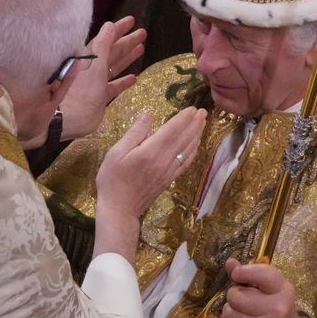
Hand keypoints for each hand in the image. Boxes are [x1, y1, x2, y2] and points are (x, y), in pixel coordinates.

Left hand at [61, 16, 146, 139]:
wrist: (68, 119)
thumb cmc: (80, 91)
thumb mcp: (94, 65)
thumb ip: (102, 46)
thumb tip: (110, 25)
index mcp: (89, 57)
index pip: (106, 38)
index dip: (119, 29)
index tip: (132, 20)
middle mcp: (93, 67)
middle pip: (113, 51)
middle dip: (127, 41)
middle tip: (143, 32)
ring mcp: (96, 82)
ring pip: (114, 66)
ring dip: (127, 58)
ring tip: (141, 48)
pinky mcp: (99, 97)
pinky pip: (114, 85)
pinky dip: (123, 81)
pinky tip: (133, 77)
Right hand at [93, 107, 206, 261]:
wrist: (119, 209)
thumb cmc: (113, 179)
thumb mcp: (116, 152)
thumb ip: (134, 133)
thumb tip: (148, 116)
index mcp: (151, 151)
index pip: (172, 130)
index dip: (183, 118)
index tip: (192, 108)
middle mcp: (164, 160)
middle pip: (184, 138)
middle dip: (195, 124)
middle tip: (203, 112)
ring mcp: (169, 171)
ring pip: (188, 150)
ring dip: (197, 135)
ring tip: (202, 123)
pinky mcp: (170, 179)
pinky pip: (186, 163)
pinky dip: (193, 151)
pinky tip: (196, 145)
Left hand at [220, 258, 306, 317]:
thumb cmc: (276, 310)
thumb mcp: (269, 289)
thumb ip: (249, 275)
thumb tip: (230, 262)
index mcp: (283, 290)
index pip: (263, 275)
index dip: (245, 272)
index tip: (236, 273)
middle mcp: (277, 308)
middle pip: (238, 295)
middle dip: (233, 295)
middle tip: (241, 299)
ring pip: (229, 312)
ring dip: (230, 312)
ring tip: (241, 314)